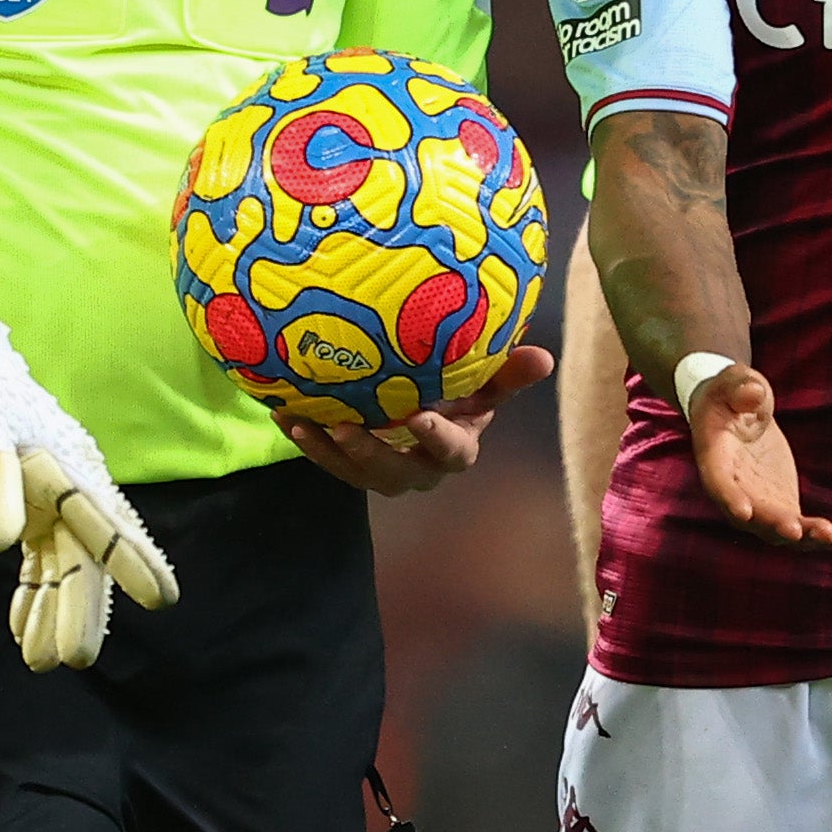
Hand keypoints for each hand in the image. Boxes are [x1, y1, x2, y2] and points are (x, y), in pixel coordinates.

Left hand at [0, 301, 178, 668]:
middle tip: (76, 659)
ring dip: (52, 608)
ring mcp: (48, 496)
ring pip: (64, 563)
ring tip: (38, 661)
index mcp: (66, 468)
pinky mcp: (24, 502)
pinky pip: (38, 556)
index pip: (105, 523)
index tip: (162, 599)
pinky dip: (30, 590)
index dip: (133, 563)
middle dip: (83, 608)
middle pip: (87, 556)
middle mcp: (68, 485)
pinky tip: (19, 624)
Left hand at [281, 345, 556, 494]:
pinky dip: (308, 441)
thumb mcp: (486, 383)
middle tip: (345, 428)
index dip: (437, 438)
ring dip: (329, 452)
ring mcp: (384, 470)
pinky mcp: (354, 463)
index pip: (453, 452)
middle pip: (396, 474)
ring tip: (305, 424)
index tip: (419, 416)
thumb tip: (544, 357)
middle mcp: (420, 469)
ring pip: (357, 474)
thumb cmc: (461, 391)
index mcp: (456, 448)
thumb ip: (509, 374)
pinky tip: (287, 414)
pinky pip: (330, 460)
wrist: (430, 404)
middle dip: (369, 455)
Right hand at [685, 363, 831, 547]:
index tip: (744, 514)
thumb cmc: (729, 394)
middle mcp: (735, 492)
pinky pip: (802, 528)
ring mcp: (759, 503)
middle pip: (753, 517)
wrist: (735, 413)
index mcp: (715, 460)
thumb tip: (754, 394)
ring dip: (805, 538)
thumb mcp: (731, 381)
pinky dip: (824, 534)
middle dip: (775, 525)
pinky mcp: (782, 506)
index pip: (720, 485)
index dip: (730, 500)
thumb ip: (739, 386)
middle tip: (796, 531)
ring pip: (780, 531)